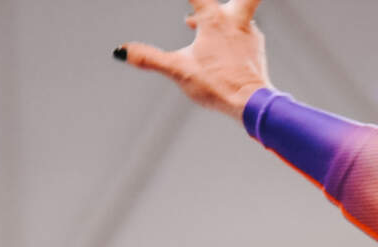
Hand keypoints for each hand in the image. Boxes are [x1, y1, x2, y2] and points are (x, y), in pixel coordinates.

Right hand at [118, 0, 270, 119]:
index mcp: (215, 19)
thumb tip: (121, 51)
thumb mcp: (178, 70)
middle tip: (201, 17)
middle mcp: (235, 21)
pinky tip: (222, 44)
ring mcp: (249, 34)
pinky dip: (232, 31)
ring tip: (199, 24)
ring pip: (241, 12)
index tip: (186, 13)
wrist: (250, 103)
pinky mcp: (256, 49)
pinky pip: (245, 31)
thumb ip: (149, 58)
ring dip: (223, 14)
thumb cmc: (218, 85)